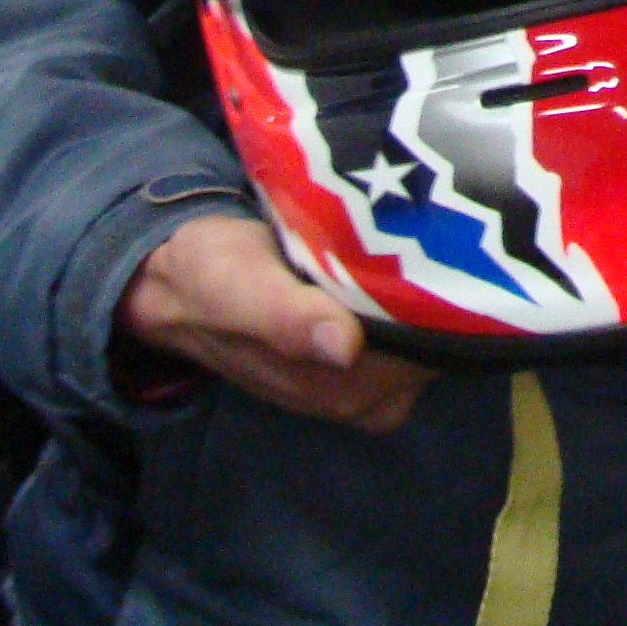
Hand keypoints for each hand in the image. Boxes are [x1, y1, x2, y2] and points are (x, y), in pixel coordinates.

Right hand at [118, 211, 433, 431]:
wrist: (178, 280)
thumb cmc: (212, 281)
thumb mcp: (242, 292)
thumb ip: (287, 321)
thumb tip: (344, 347)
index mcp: (346, 394)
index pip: (435, 355)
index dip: (448, 305)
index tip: (447, 248)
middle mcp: (364, 396)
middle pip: (439, 344)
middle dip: (445, 291)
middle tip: (435, 228)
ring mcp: (364, 376)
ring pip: (426, 332)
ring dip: (426, 284)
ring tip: (421, 229)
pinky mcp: (358, 349)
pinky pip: (405, 320)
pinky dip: (409, 285)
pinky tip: (402, 244)